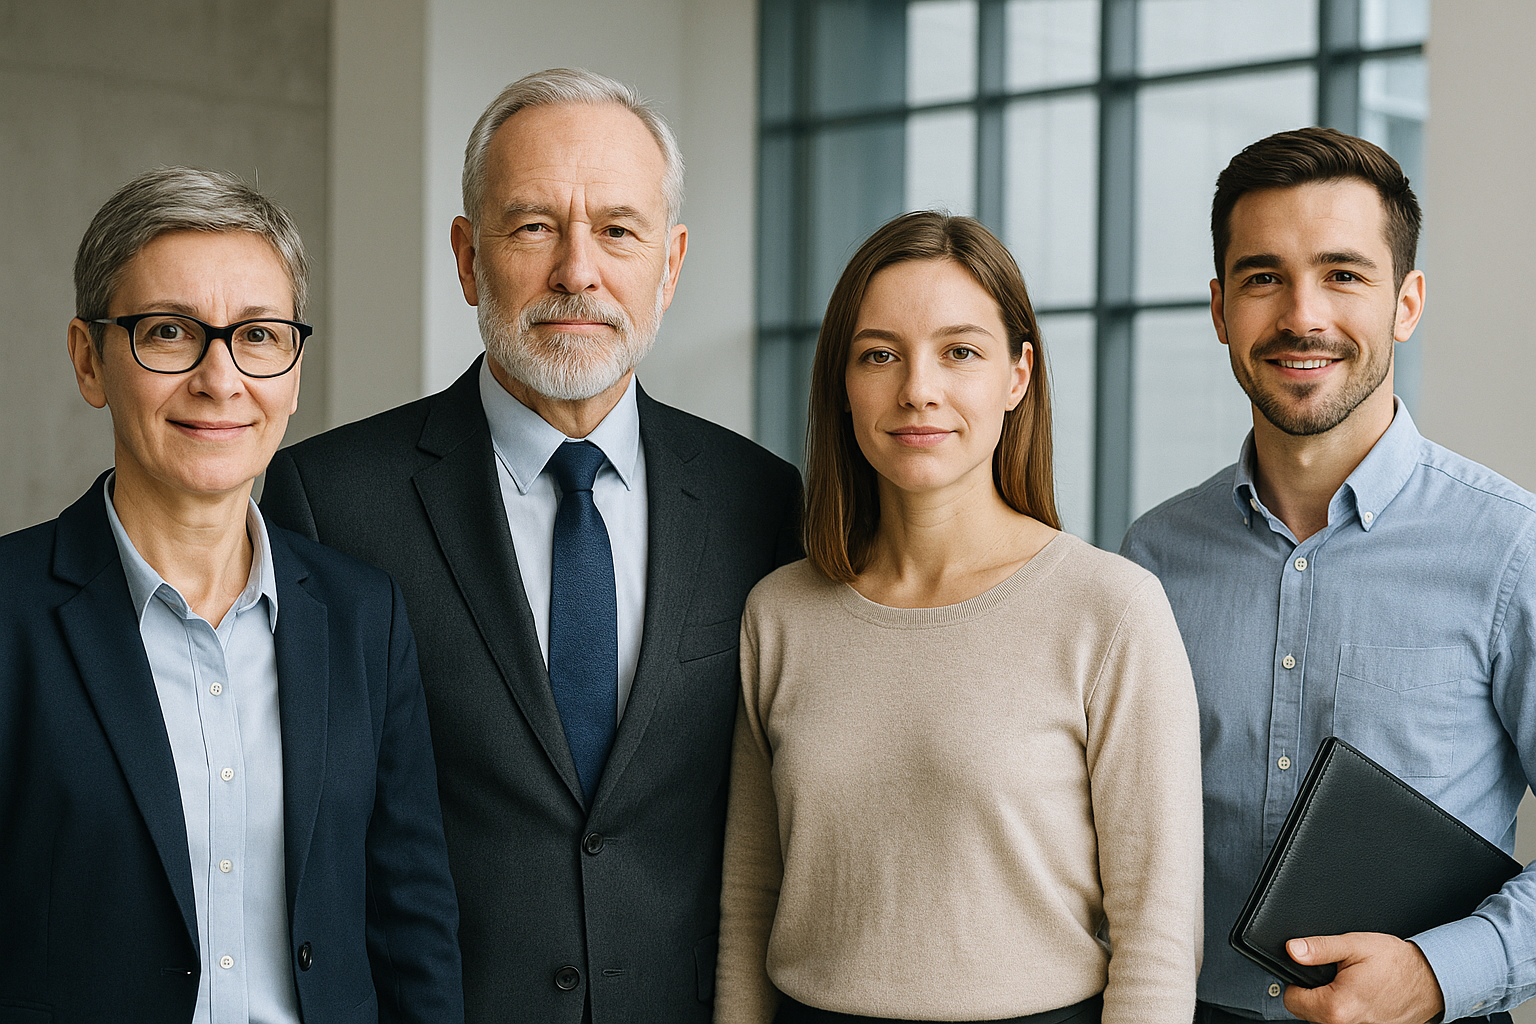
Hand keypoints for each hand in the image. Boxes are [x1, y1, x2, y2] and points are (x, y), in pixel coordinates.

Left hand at [1282, 932, 1443, 1023]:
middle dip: (1314, 993)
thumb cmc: (1397, 964)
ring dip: (1331, 1003)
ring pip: (1326, 1020)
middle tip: (1334, 976)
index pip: (1292, 1001)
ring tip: (1350, 985)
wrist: (1431, 980)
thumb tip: (1293, 949)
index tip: (1308, 973)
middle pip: (1307, 1012)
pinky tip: (1360, 996)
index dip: (1296, 983)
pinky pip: (1347, 1022)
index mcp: (1337, 1007)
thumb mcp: (1354, 945)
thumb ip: (1319, 948)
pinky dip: (1349, 1010)